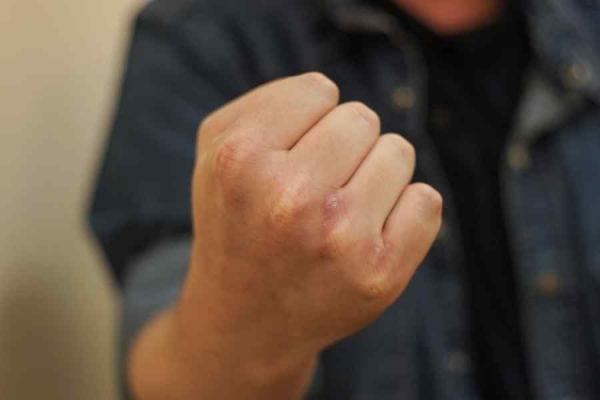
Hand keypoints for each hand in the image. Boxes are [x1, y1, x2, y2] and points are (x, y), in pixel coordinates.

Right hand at [179, 73, 441, 382]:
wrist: (244, 321)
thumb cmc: (236, 223)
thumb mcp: (216, 152)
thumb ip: (268, 102)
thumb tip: (330, 91)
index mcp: (241, 158)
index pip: (320, 90)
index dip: (306, 122)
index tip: (288, 156)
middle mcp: (290, 197)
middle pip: (362, 119)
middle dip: (343, 147)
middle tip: (313, 189)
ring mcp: (340, 237)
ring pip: (399, 152)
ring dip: (374, 175)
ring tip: (337, 212)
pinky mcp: (380, 274)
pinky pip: (426, 201)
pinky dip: (404, 210)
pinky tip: (367, 235)